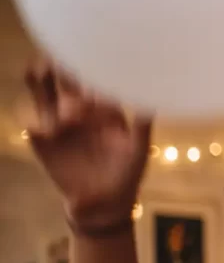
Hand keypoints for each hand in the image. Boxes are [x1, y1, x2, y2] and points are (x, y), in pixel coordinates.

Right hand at [22, 59, 151, 227]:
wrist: (106, 204)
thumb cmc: (128, 173)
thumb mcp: (138, 150)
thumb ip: (142, 126)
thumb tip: (151, 105)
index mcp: (105, 107)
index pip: (95, 82)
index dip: (91, 73)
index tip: (93, 74)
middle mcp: (80, 110)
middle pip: (65, 81)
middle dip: (59, 66)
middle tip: (56, 59)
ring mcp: (60, 125)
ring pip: (44, 96)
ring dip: (39, 82)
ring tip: (38, 70)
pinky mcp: (44, 143)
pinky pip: (34, 127)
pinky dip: (35, 123)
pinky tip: (41, 127)